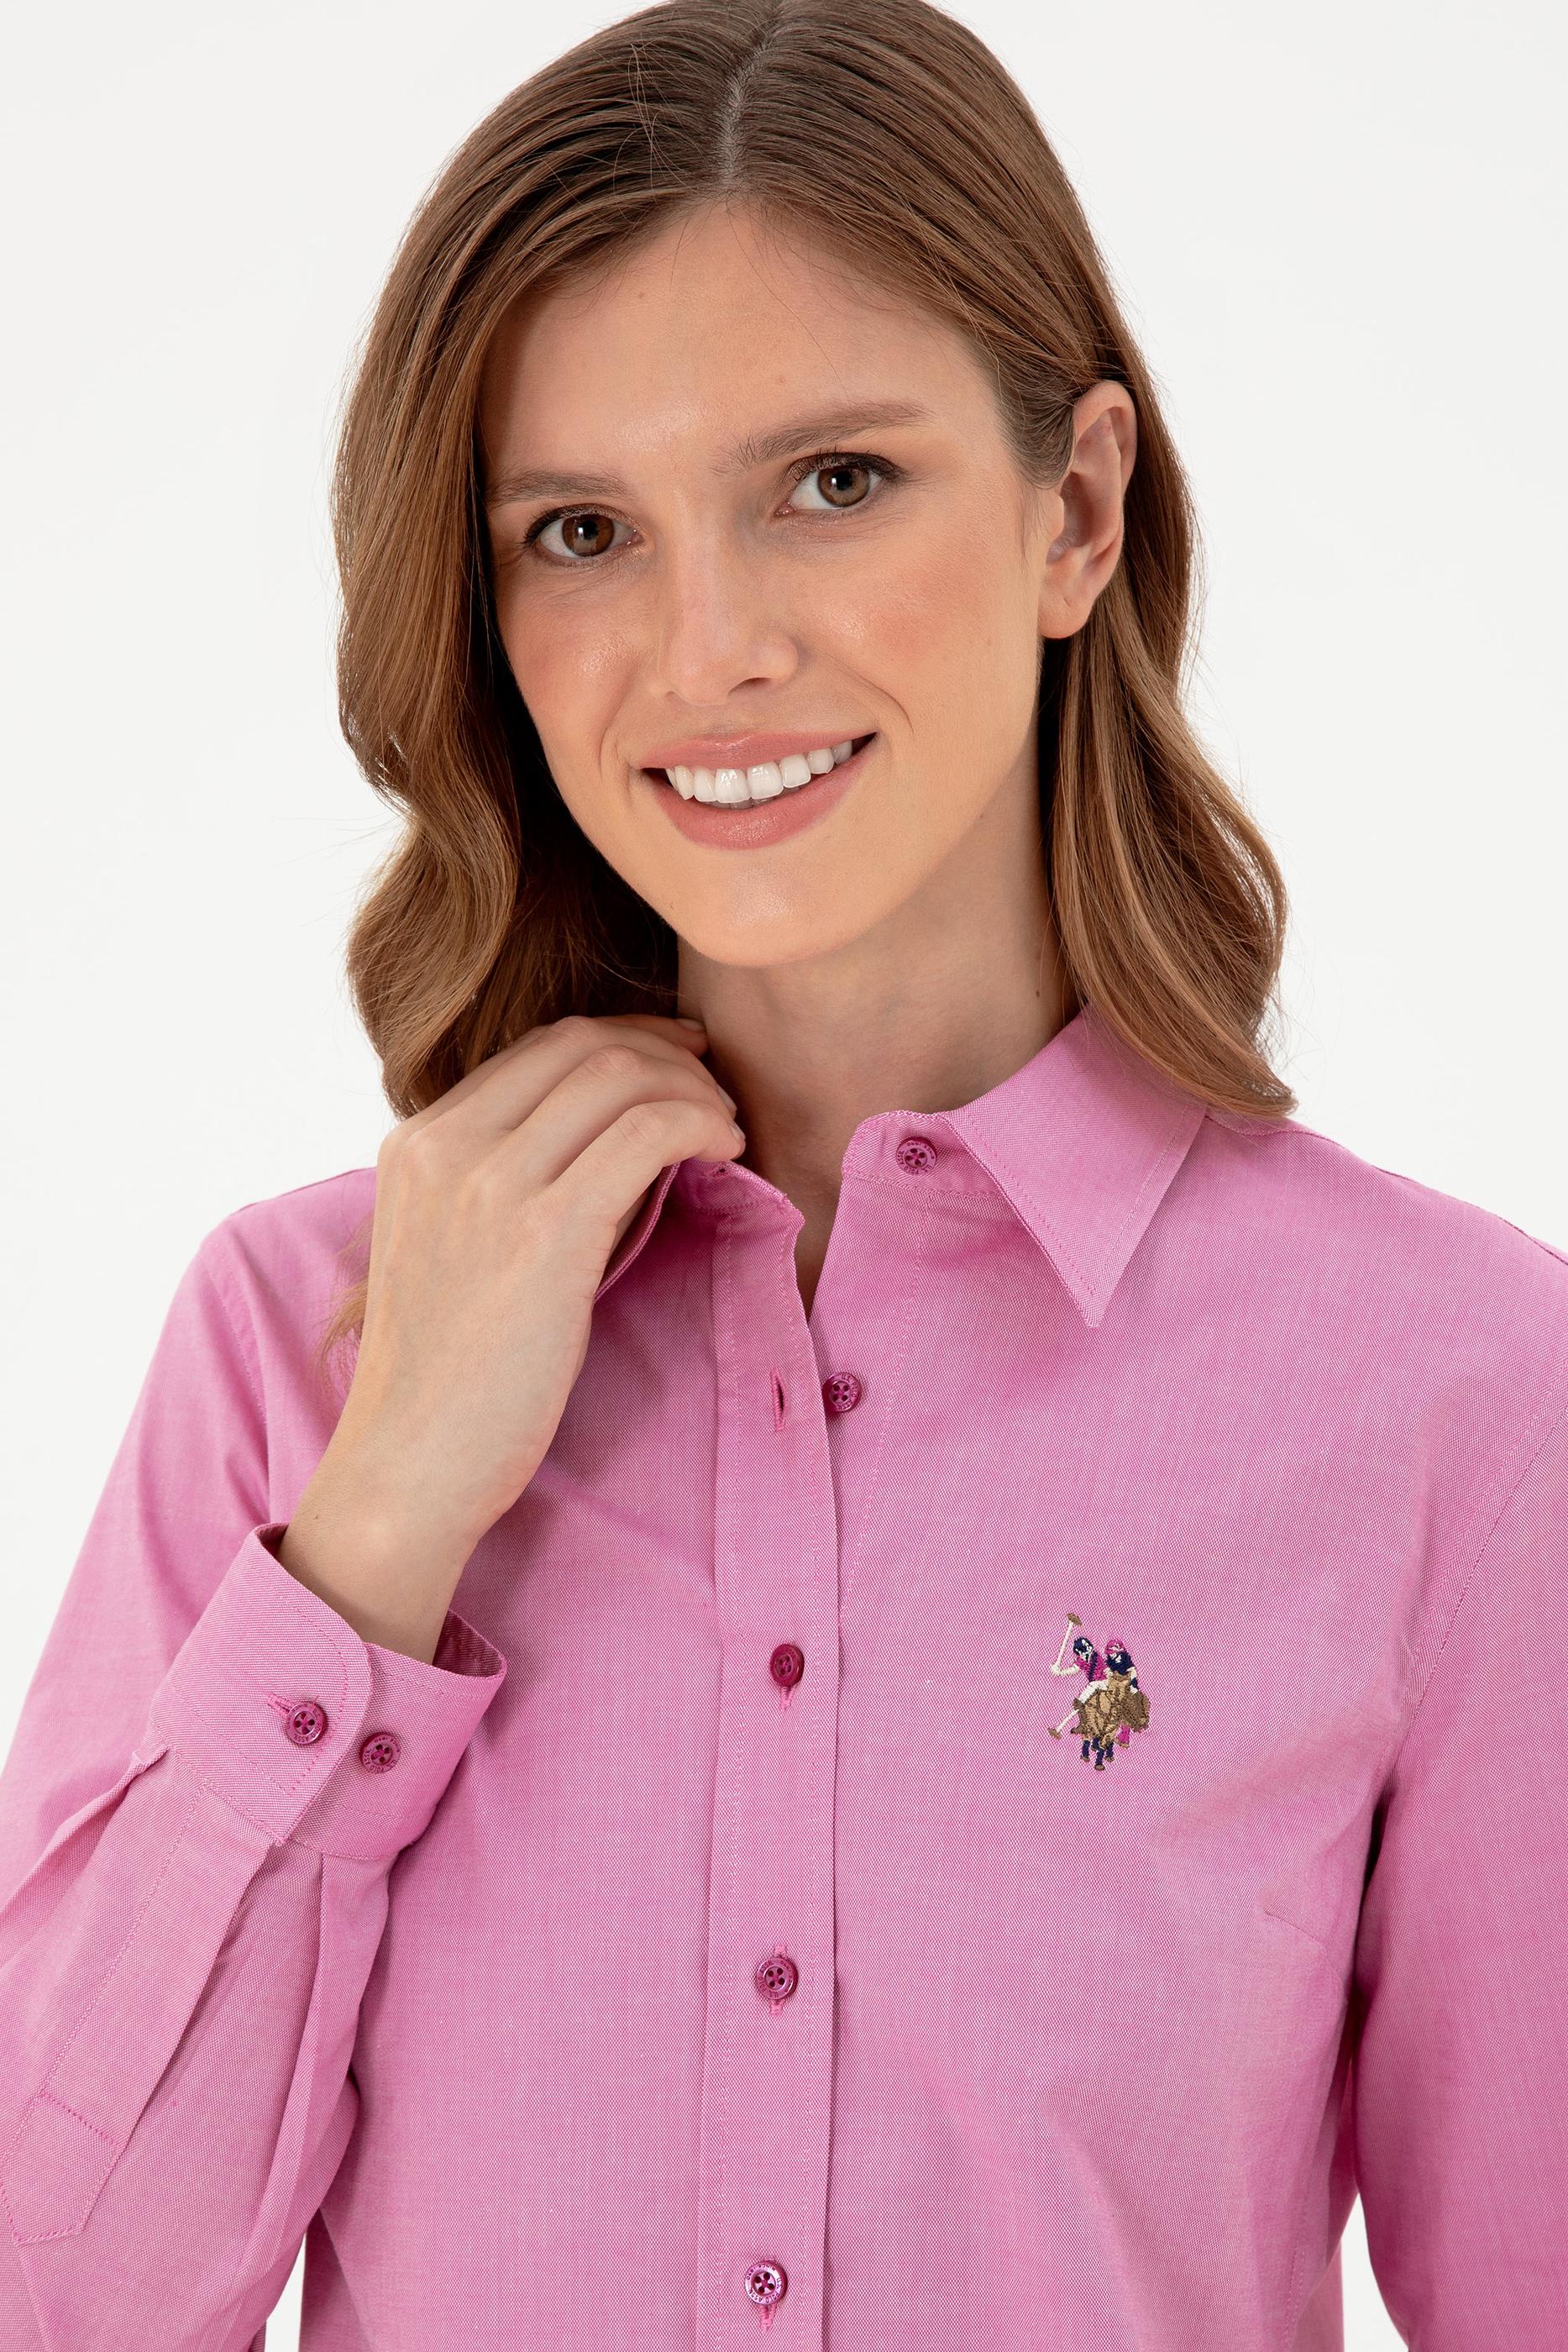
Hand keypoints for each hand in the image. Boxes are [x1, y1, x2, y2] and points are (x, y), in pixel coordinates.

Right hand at [276, 1013, 740, 1655]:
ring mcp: (490, 1185)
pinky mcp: (546, 1234)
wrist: (409, 1465)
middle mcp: (444, 1146)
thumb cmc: (446, 1375)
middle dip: (666, 1054)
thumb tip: (609, 1138)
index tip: (676, 1060)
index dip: (625, 1040)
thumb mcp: (448, 1247)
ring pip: (620, 1079)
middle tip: (713, 1087)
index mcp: (414, 1142)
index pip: (539, 1047)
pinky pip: (647, 1135)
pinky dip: (700, 1126)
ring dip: (693, 1091)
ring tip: (726, 1129)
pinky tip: (725, 1153)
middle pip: (583, 1046)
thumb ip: (501, 1182)